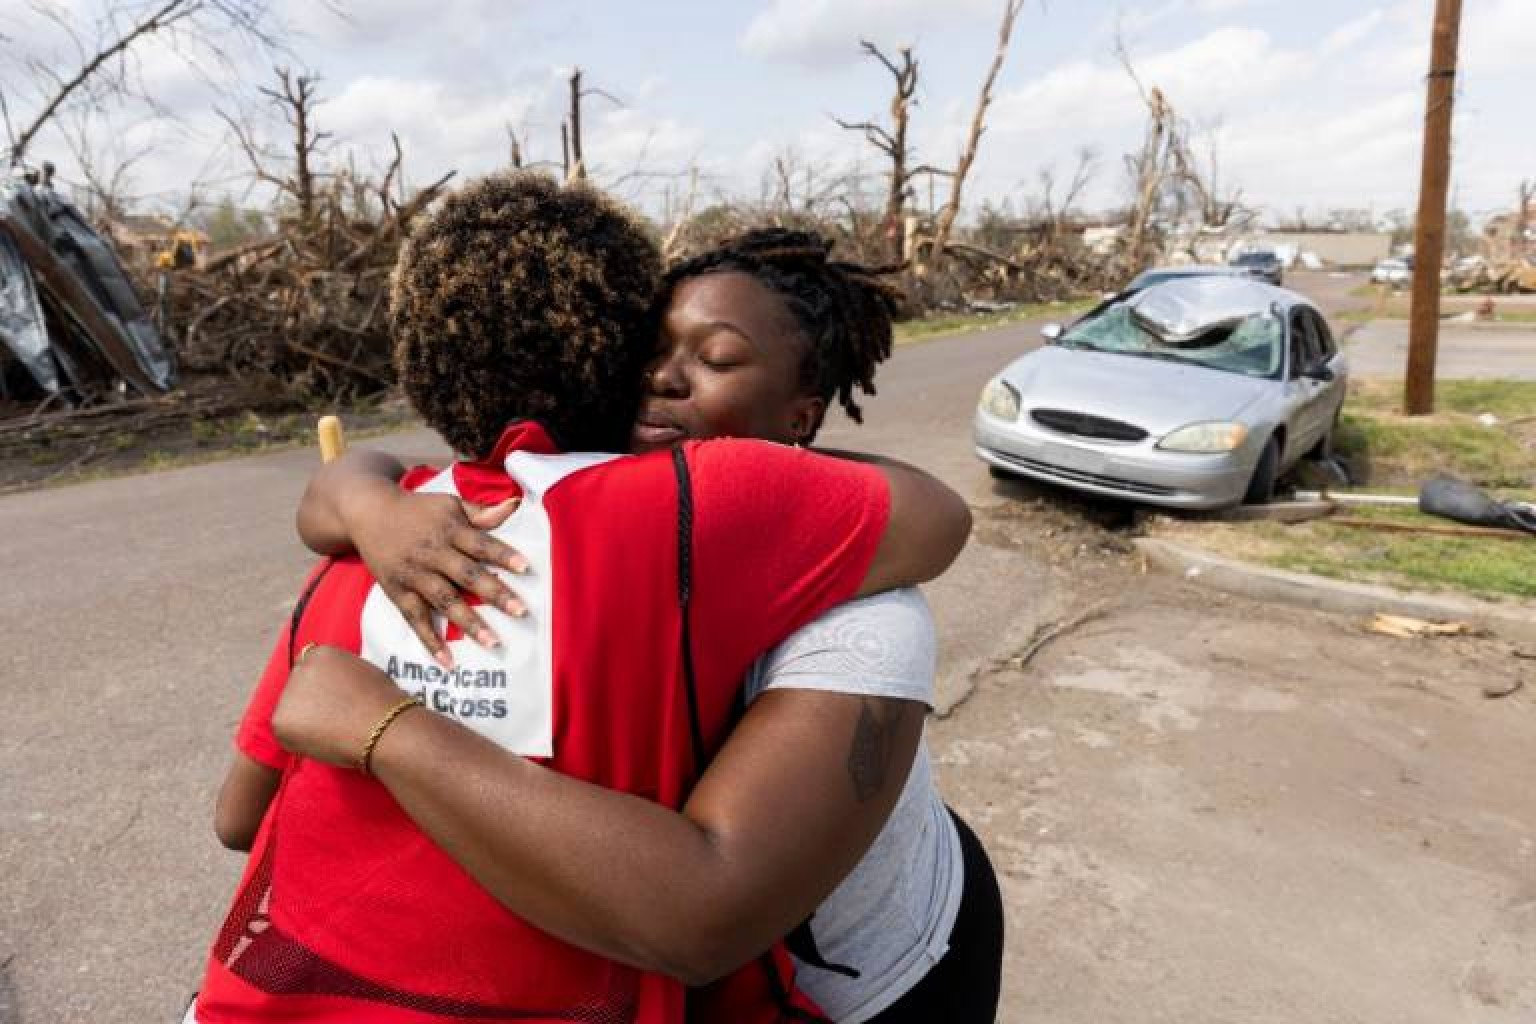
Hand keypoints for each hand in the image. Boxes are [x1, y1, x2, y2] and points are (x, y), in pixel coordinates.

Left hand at [272, 645, 408, 766]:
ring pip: (290, 709)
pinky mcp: (280, 720)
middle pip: (297, 685)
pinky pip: (285, 731)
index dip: (321, 684)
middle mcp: (300, 668)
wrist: (382, 727)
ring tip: (332, 730)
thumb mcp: (364, 671)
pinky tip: (323, 740)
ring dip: (304, 719)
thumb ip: (341, 673)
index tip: (333, 698)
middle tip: (332, 718)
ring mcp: (287, 694)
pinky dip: (299, 739)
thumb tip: (333, 685)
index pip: (311, 665)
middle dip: (309, 700)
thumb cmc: (383, 703)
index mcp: (322, 653)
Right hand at [347, 488, 526, 665]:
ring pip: (445, 601)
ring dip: (470, 622)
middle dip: (495, 594)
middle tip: (521, 612)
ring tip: (494, 642)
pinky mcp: (398, 592)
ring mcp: (414, 575)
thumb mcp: (450, 504)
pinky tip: (448, 661)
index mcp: (450, 530)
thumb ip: (482, 513)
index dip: (503, 555)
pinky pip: (416, 619)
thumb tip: (515, 506)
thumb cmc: (418, 509)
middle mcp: (433, 553)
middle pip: (467, 575)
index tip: (525, 568)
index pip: (481, 544)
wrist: (368, 512)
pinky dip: (430, 641)